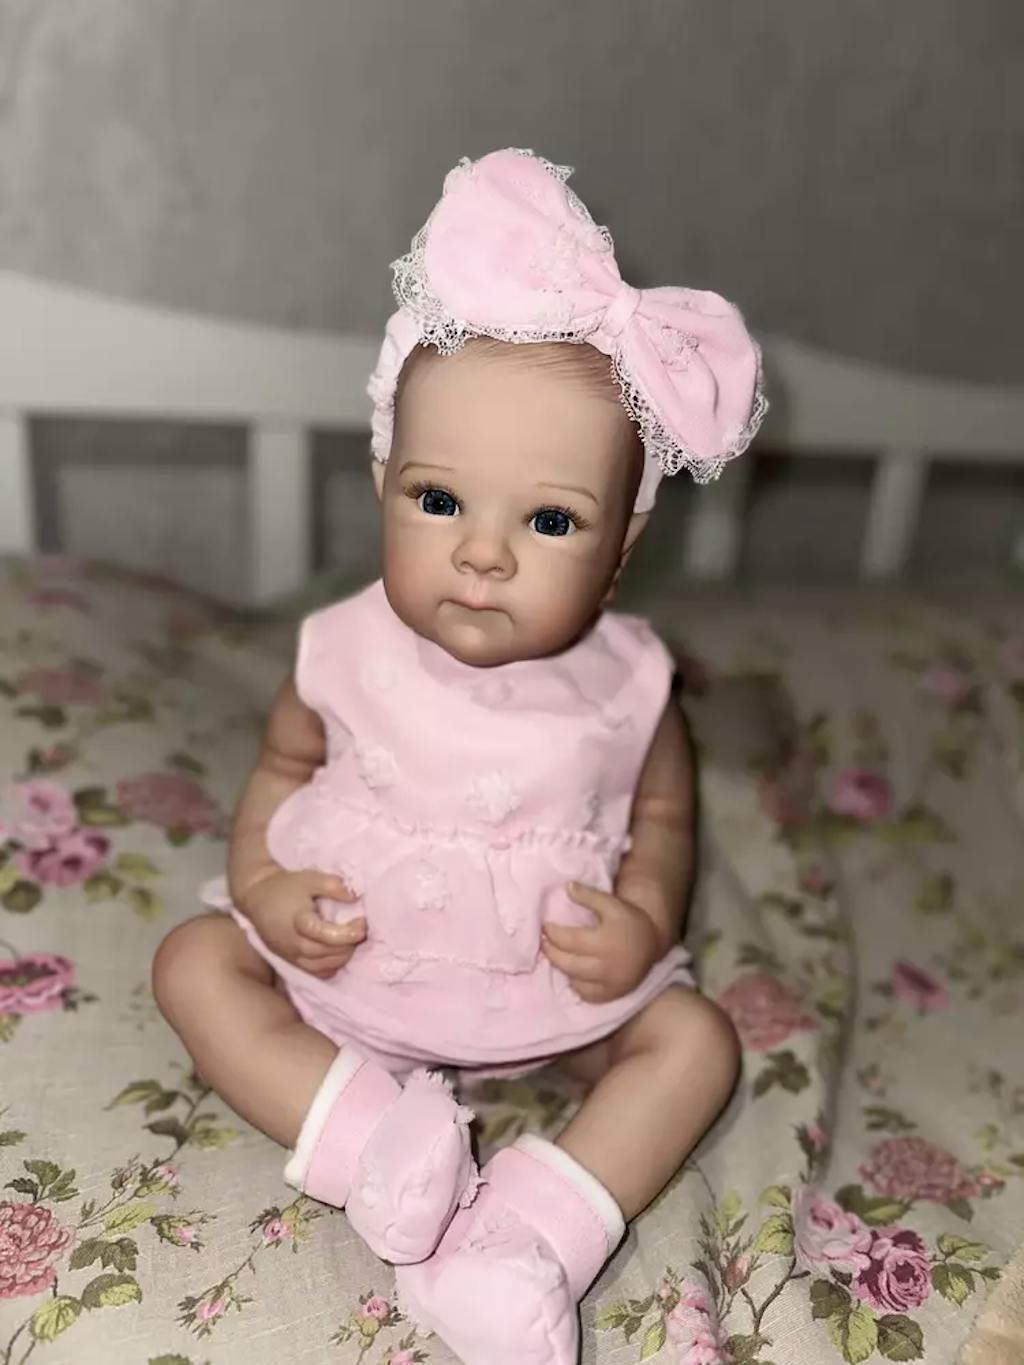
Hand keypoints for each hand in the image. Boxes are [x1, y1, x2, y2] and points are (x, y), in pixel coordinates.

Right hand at [238, 870, 365, 978]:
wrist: (258, 897)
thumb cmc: (286, 886)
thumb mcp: (311, 878)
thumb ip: (334, 886)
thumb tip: (355, 898)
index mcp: (299, 922)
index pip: (327, 936)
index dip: (349, 933)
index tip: (362, 922)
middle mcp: (294, 944)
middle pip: (328, 953)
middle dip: (350, 943)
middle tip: (361, 929)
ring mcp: (291, 956)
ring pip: (324, 966)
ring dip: (343, 955)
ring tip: (351, 938)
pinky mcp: (291, 962)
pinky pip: (316, 972)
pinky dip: (331, 965)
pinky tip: (338, 951)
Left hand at [540, 882, 666, 1003]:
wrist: (652, 943)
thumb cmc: (629, 921)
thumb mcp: (612, 904)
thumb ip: (589, 896)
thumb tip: (567, 888)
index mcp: (605, 942)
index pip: (568, 940)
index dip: (552, 933)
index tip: (544, 926)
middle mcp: (606, 967)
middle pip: (567, 963)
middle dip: (550, 951)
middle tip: (543, 941)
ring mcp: (609, 984)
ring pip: (573, 980)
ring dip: (560, 967)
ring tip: (554, 954)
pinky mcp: (611, 995)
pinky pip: (586, 994)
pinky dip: (575, 984)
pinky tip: (571, 972)